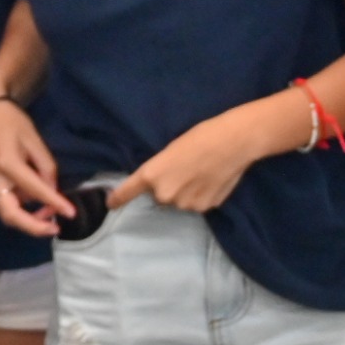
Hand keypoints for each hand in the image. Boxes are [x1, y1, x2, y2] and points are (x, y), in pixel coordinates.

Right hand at [0, 98, 73, 235]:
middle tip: (55, 228)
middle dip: (33, 226)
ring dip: (29, 220)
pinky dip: (25, 211)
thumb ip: (46, 167)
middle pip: (10, 215)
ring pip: (8, 213)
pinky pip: (8, 204)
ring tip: (51, 216)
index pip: (35, 190)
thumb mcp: (34, 140)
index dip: (55, 203)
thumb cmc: (12, 121)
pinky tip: (40, 206)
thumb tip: (53, 190)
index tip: (71, 213)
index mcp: (7, 165)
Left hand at [106, 103, 279, 213]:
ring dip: (185, 192)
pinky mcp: (205, 208)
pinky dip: (202, 195)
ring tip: (202, 172)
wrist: (234, 142)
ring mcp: (186, 204)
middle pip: (160, 196)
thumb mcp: (170, 150)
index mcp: (152, 175)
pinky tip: (212, 180)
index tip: (110, 204)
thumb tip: (161, 184)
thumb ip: (161, 170)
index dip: (119, 198)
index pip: (129, 190)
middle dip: (168, 186)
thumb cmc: (201, 136)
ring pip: (179, 201)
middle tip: (185, 168)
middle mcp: (165, 194)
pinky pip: (197, 204)